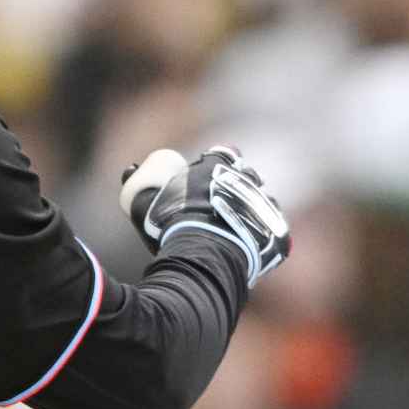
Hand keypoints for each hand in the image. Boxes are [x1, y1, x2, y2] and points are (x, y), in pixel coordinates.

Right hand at [118, 145, 290, 286]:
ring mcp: (265, 205)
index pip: (222, 153)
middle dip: (235, 186)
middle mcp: (247, 180)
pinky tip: (246, 246)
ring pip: (260, 202)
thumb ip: (140, 184)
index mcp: (218, 166)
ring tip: (233, 229)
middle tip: (218, 206)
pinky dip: (261, 235)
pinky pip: (272, 230)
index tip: (205, 177)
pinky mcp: (276, 230)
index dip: (214, 163)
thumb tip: (131, 170)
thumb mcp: (145, 203)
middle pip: (246, 176)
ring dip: (249, 210)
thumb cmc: (172, 225)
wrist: (205, 255)